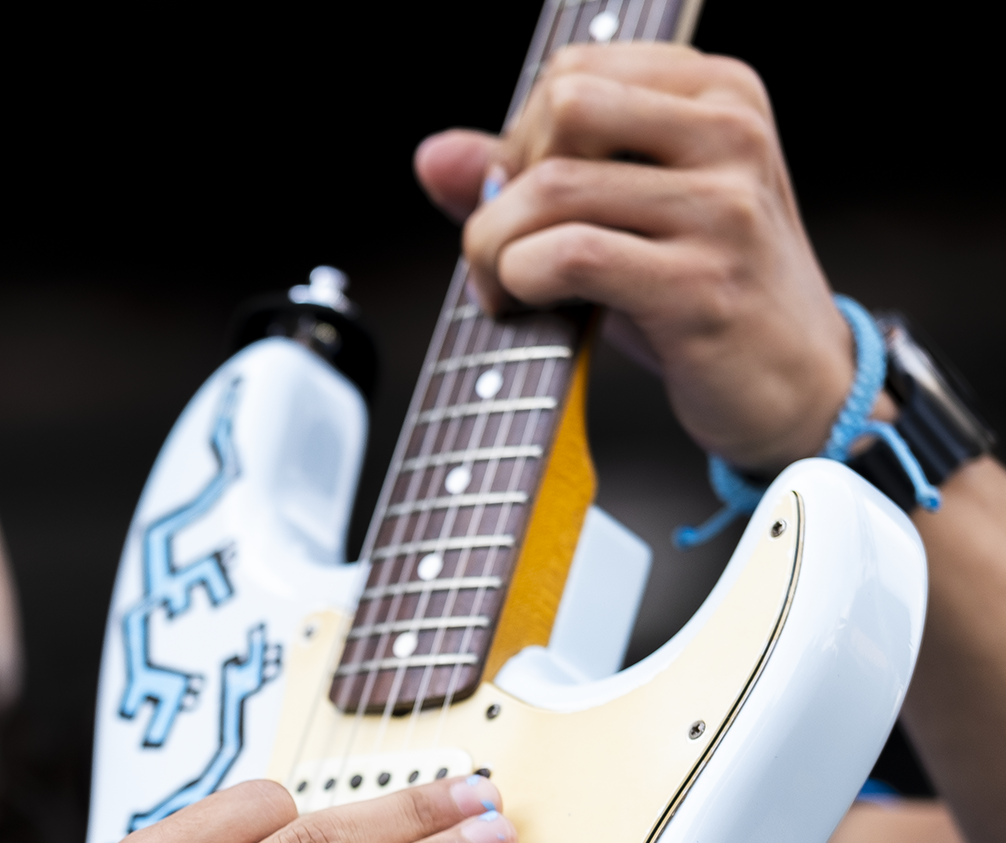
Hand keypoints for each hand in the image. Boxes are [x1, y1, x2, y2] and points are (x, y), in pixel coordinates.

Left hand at [415, 42, 853, 476]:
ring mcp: (724, 208)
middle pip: (560, 111)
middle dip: (506, 184)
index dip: (523, 139)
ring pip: (552, 188)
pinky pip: (570, 256)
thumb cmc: (699, 295)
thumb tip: (433, 154)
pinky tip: (528, 308)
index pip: (572, 73)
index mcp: (719, 93)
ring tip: (508, 288)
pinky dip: (520, 282)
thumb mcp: (621, 215)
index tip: (532, 204)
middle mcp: (731, 134)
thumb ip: (527, 174)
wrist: (795, 384)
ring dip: (495, 248)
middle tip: (508, 247)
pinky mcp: (702, 285)